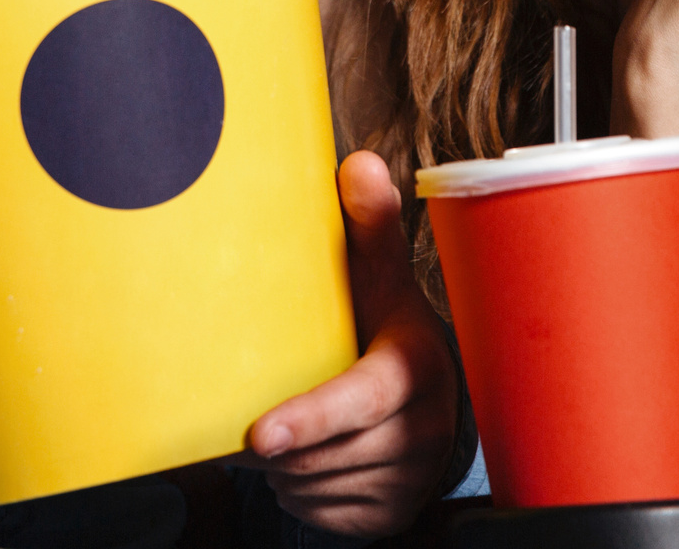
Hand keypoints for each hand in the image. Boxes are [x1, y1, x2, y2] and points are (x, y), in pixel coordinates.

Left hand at [239, 152, 457, 537]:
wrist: (429, 399)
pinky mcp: (387, 515)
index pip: (361, 400)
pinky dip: (297, 492)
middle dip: (276, 441)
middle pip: (322, 450)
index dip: (310, 418)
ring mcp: (407, 480)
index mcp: (416, 369)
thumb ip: (370, 223)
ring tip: (281, 427)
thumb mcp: (381, 276)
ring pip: (313, 486)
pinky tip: (301, 456)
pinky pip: (317, 513)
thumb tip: (360, 164)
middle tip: (248, 412)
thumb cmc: (386, 325)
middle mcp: (421, 430)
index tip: (259, 434)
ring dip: (282, 467)